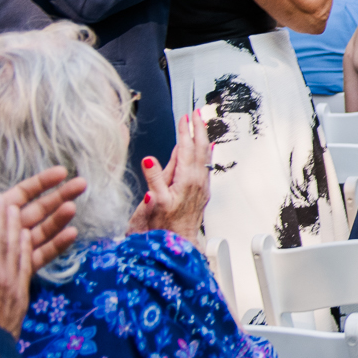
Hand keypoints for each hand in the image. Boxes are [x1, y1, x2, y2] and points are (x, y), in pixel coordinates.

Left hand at [0, 149, 88, 333]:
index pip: (25, 192)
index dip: (44, 182)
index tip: (63, 172)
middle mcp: (8, 228)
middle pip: (40, 208)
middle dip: (62, 195)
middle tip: (83, 184)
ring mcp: (16, 248)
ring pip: (44, 229)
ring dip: (60, 218)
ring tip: (73, 209)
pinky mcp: (20, 267)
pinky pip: (42, 253)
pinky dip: (58, 244)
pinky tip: (71, 234)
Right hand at [129, 108, 211, 244]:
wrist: (178, 244)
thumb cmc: (164, 227)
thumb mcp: (153, 203)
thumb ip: (153, 179)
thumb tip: (150, 159)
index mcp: (186, 180)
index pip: (186, 149)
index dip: (185, 132)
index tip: (184, 117)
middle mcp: (197, 181)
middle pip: (200, 148)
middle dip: (199, 129)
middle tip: (198, 113)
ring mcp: (201, 186)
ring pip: (204, 156)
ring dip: (203, 139)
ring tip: (202, 125)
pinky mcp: (201, 192)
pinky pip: (205, 166)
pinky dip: (206, 153)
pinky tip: (206, 150)